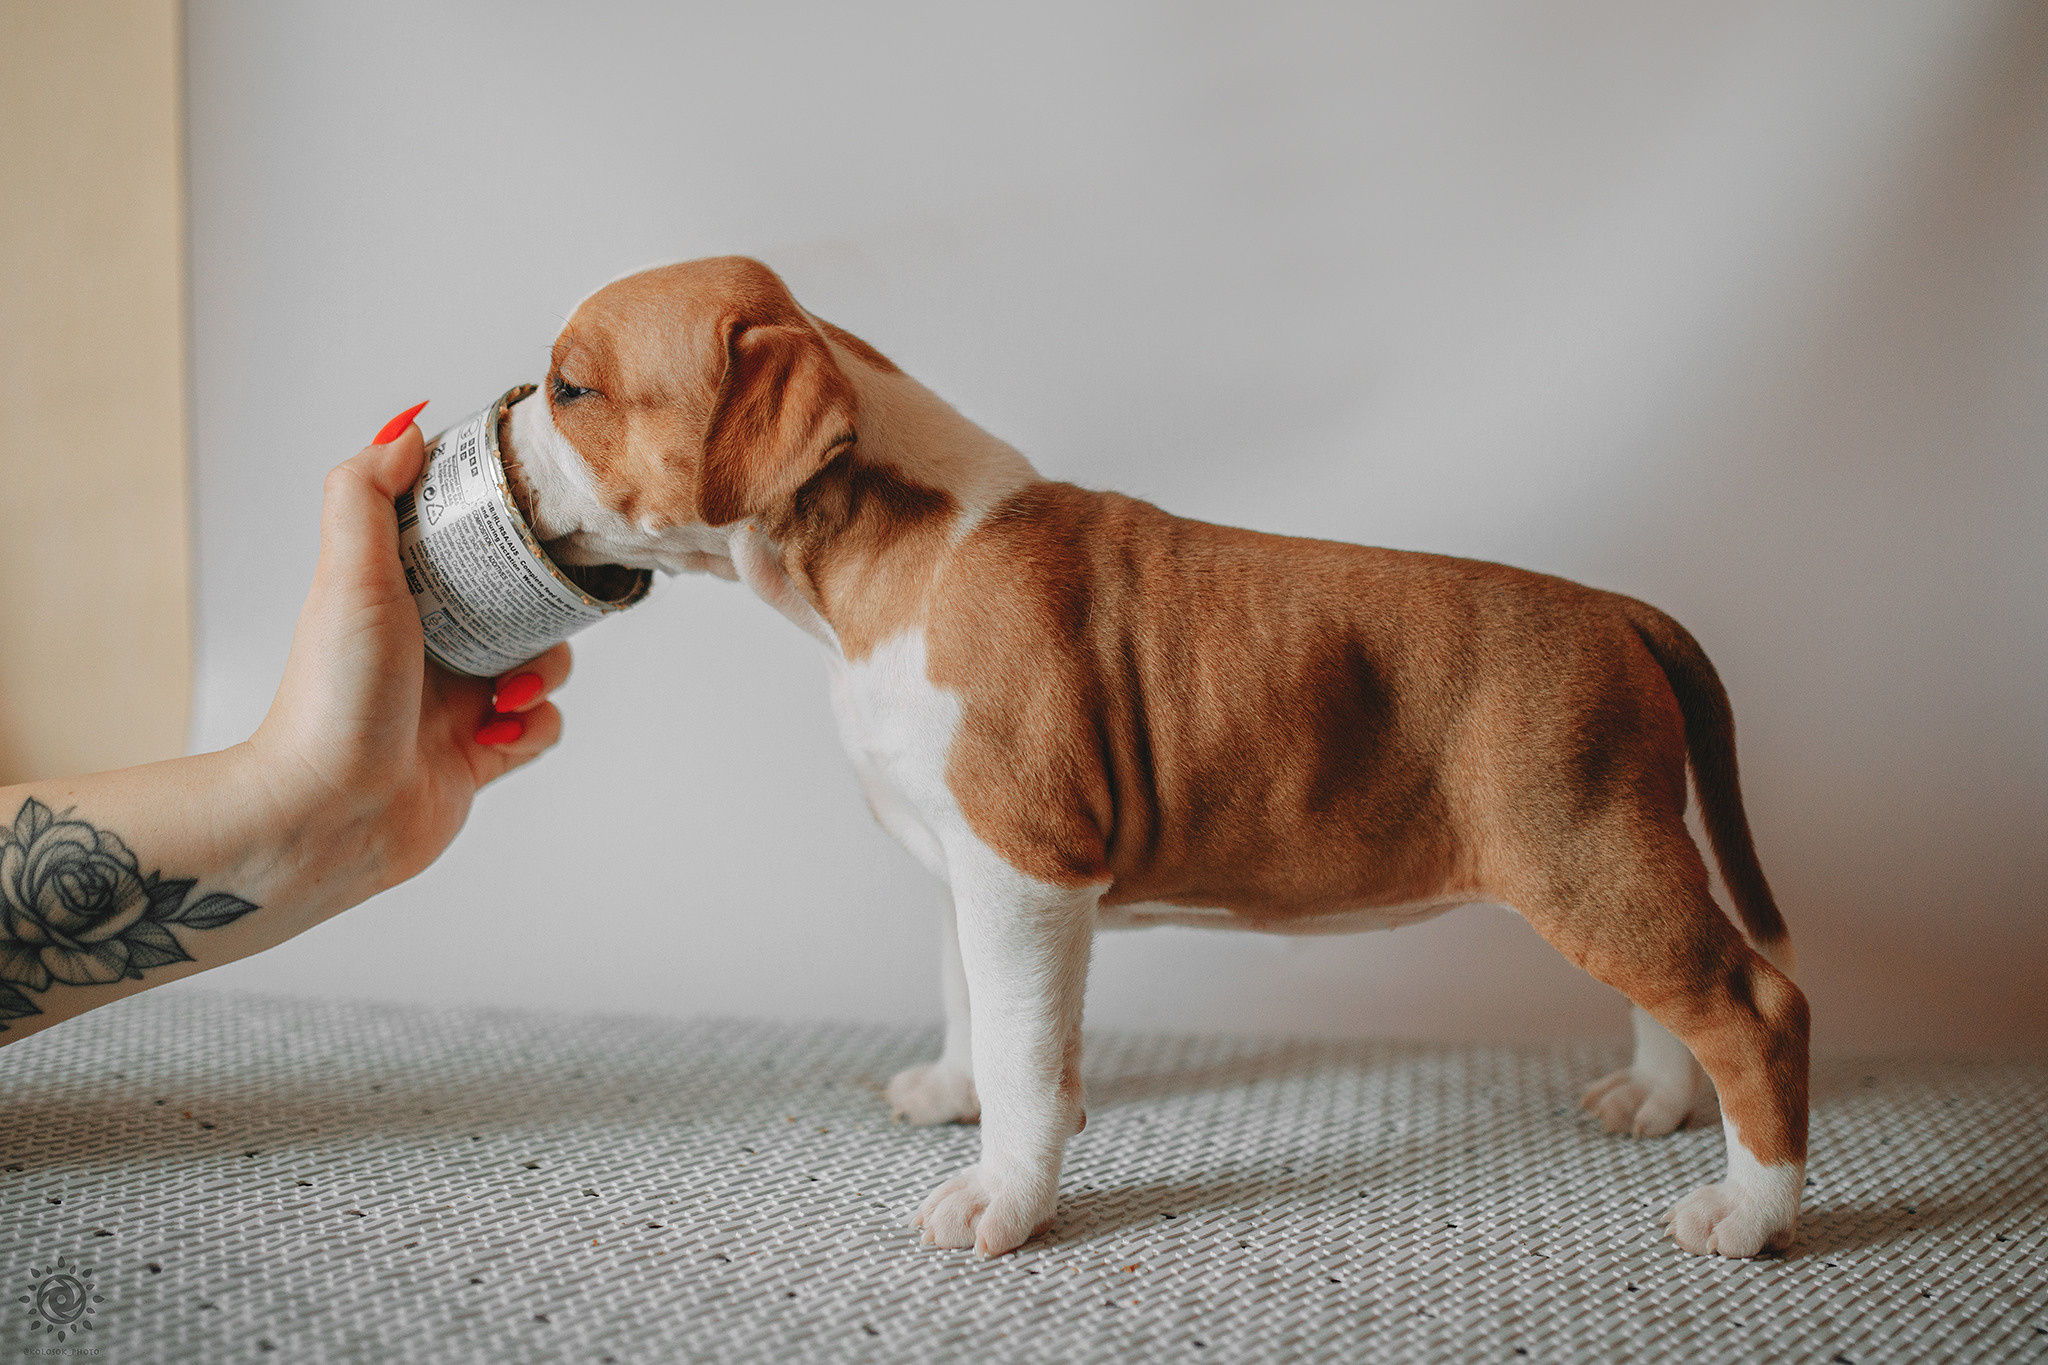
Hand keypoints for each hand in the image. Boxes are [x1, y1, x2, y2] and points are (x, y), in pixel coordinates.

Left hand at [245, 407, 570, 900]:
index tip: (532, 514)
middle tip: (536, 613)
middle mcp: (427, 643)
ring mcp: (456, 699)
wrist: (331, 816)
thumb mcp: (347, 577)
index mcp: (395, 595)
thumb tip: (405, 427)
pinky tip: (502, 733)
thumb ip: (365, 494)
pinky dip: (535, 726)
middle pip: (517, 599)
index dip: (501, 523)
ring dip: (542, 674)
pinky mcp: (480, 753)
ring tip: (508, 692)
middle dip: (539, 608)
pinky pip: (542, 724)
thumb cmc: (332, 701)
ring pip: (542, 662)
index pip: (461, 538)